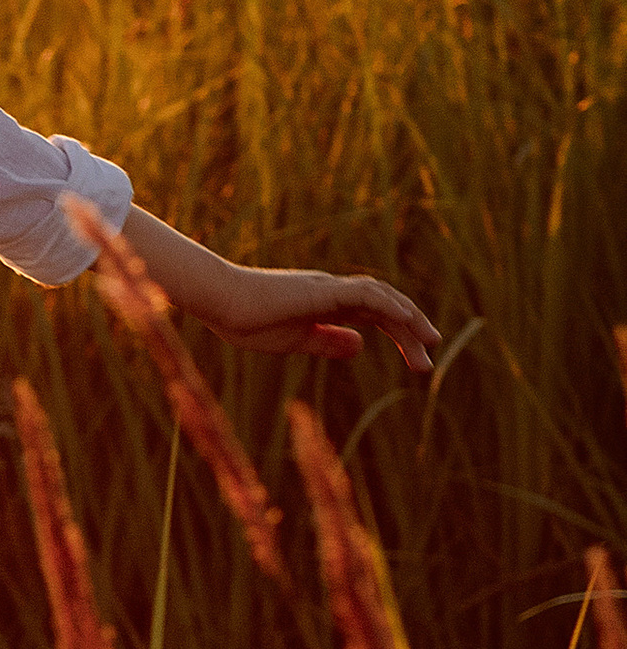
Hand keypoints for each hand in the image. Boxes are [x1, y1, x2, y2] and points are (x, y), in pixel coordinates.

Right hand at [114, 209, 440, 374]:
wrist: (219, 301)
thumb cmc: (246, 321)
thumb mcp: (295, 340)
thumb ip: (327, 341)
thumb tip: (360, 345)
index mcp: (326, 304)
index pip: (374, 316)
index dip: (399, 334)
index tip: (418, 358)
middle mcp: (333, 291)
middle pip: (385, 308)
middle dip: (411, 333)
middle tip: (430, 360)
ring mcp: (328, 288)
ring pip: (381, 298)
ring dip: (409, 320)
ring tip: (430, 343)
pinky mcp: (320, 290)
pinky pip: (363, 293)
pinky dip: (388, 304)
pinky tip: (407, 319)